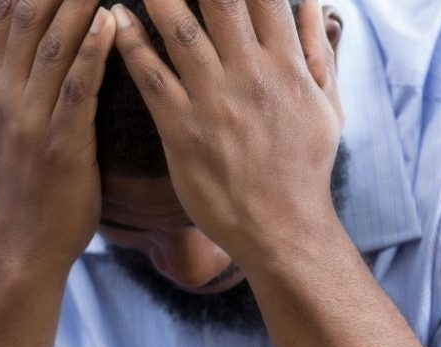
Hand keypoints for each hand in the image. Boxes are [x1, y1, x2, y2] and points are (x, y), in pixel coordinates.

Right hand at [0, 0, 116, 273]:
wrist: (22, 244)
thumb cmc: (25, 185)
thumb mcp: (4, 127)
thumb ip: (13, 84)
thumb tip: (24, 45)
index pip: (6, 16)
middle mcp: (5, 96)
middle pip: (27, 19)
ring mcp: (29, 120)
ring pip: (51, 46)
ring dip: (76, 3)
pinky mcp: (59, 145)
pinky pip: (76, 89)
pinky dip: (92, 52)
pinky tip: (110, 22)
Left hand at [111, 0, 344, 263]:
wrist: (283, 229)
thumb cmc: (304, 167)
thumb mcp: (327, 107)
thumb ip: (318, 53)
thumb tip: (312, 3)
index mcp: (287, 65)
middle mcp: (252, 75)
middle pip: (222, 0)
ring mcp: (215, 102)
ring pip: (182, 30)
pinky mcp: (183, 130)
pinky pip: (152, 78)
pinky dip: (132, 44)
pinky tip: (113, 18)